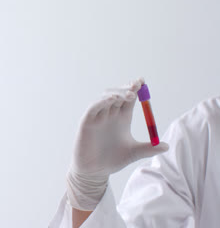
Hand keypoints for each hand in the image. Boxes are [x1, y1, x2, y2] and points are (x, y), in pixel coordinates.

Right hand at [66, 78, 168, 210]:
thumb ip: (149, 148)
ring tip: (129, 95)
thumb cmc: (112, 161)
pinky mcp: (87, 122)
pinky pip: (93, 108)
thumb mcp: (134, 153)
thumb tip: (167, 146)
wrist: (95, 172)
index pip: (129, 98)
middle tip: (138, 86)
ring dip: (117, 93)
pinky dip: (102, 101)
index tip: (143, 82)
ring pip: (105, 97)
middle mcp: (109, 114)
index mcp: (122, 117)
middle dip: (127, 88)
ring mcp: (97, 117)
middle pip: (118, 94)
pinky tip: (112, 100)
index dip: (135, 89)